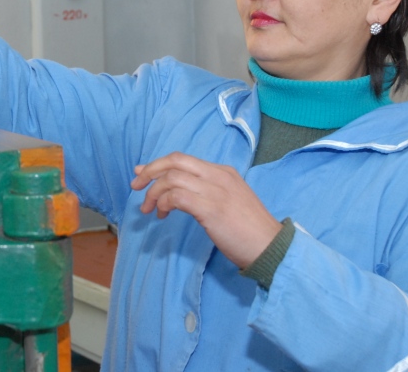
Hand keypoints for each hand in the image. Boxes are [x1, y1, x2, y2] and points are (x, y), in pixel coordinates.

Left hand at [130, 152, 282, 268]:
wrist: (271, 247)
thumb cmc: (249, 230)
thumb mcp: (229, 202)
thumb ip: (206, 193)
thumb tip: (176, 194)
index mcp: (223, 172)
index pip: (183, 159)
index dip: (158, 165)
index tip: (142, 175)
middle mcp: (218, 175)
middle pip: (174, 161)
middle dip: (150, 171)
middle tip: (136, 186)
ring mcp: (215, 190)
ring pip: (172, 177)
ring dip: (153, 192)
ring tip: (149, 210)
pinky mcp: (211, 208)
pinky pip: (177, 196)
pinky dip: (163, 203)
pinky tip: (162, 215)